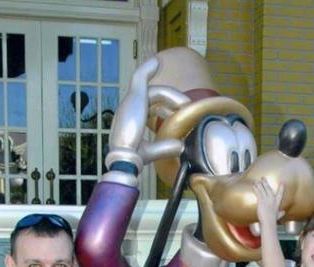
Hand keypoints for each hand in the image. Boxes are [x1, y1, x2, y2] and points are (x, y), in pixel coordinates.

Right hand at [105, 55, 182, 174]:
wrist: (125, 158)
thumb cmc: (134, 158)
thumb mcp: (153, 151)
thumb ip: (165, 147)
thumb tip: (181, 146)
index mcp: (132, 120)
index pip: (151, 106)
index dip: (167, 108)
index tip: (181, 112)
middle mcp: (130, 109)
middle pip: (155, 97)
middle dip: (174, 101)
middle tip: (188, 108)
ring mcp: (130, 102)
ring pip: (156, 91)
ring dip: (173, 96)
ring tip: (187, 104)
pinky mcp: (133, 96)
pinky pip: (140, 77)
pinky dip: (147, 68)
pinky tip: (157, 61)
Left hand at [254, 178, 284, 225]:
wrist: (268, 222)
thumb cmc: (272, 220)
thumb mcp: (278, 216)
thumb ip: (281, 213)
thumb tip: (283, 212)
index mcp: (277, 202)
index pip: (280, 193)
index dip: (281, 188)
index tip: (282, 183)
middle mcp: (272, 199)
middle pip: (268, 188)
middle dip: (265, 183)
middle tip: (263, 178)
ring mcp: (266, 199)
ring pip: (262, 189)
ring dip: (259, 184)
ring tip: (257, 181)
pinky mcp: (261, 201)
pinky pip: (258, 192)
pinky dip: (256, 188)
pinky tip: (254, 186)